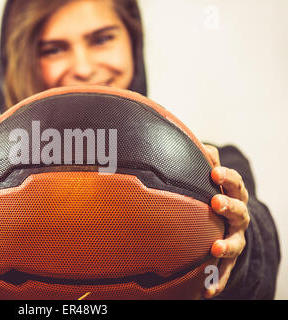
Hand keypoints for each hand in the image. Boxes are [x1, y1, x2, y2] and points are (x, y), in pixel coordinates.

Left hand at [203, 144, 249, 298]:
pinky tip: (207, 292)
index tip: (214, 171)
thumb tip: (201, 145)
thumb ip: (210, 162)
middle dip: (228, 206)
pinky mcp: (227, 259)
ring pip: (234, 243)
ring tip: (214, 248)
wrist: (230, 222)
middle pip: (238, 212)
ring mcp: (234, 239)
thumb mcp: (216, 178)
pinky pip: (223, 271)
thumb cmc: (217, 195)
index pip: (234, 184)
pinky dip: (217, 281)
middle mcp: (238, 218)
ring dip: (225, 245)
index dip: (226, 177)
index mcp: (233, 196)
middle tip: (216, 202)